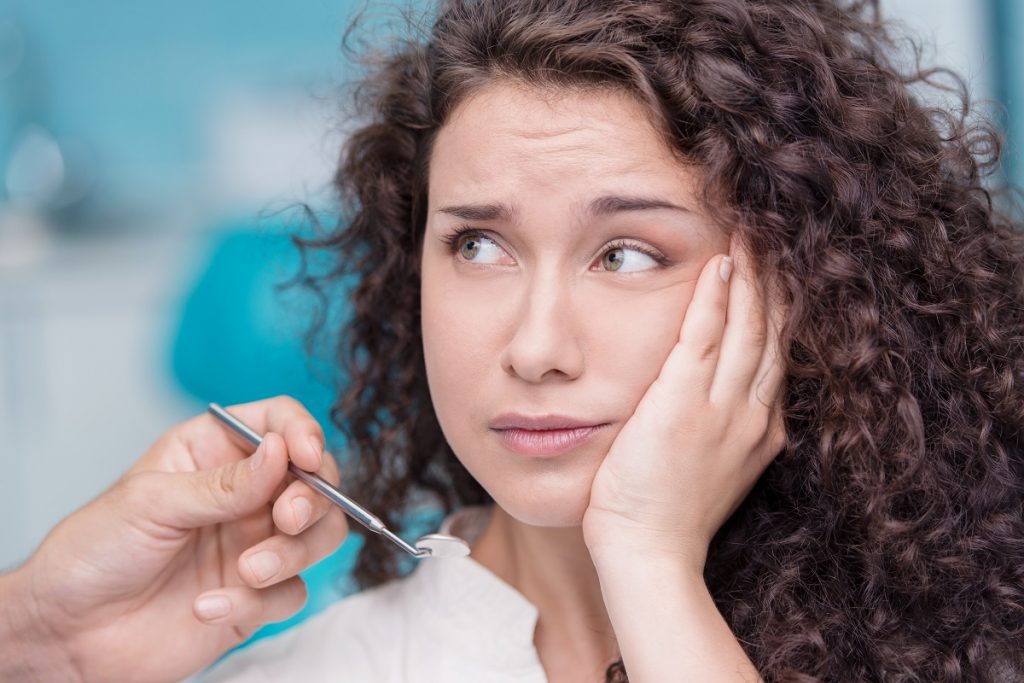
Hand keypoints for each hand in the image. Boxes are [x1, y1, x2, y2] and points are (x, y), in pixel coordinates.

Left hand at [9, 395, 347, 682]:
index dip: (302, 433)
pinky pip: (291, 592)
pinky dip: (258, 601)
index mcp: (213, 452)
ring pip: (318, 536)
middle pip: (315, 480)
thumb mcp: (151, 503)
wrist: (67, 635)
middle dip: (311, 499)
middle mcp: (243, 494)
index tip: (307, 457)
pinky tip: (206, 607)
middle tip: (287, 518)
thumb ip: (223, 483)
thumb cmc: (91, 554)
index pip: (278, 422)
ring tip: (249, 571)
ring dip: (293, 552)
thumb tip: (280, 451)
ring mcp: (253, 544)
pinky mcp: (255, 595)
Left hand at [582, 238, 787, 572]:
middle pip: (772, 331)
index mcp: (760, 428)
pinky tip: (718, 263)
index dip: (780, 307)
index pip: (776, 352)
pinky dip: (714, 297)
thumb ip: (720, 428)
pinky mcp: (683, 404)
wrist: (650, 556)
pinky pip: (703, 336)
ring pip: (746, 326)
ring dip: (750, 275)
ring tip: (751, 232)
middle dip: (774, 279)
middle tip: (773, 234)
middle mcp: (752, 413)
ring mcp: (722, 408)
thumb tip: (713, 400)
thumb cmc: (669, 515)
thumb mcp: (712, 468)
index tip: (779, 271)